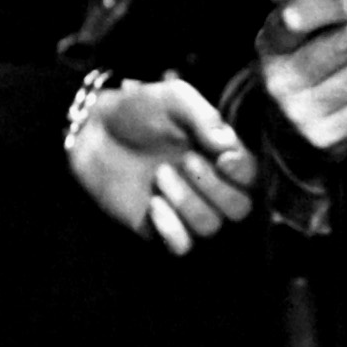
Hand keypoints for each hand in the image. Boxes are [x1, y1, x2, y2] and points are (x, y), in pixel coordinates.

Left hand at [66, 78, 256, 256]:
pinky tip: (152, 204)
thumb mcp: (173, 98)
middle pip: (240, 209)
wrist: (93, 132)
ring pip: (210, 227)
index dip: (244, 172)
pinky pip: (182, 247)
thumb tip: (229, 145)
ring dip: (187, 202)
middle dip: (214, 187)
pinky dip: (171, 229)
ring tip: (159, 175)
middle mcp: (210, 186)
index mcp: (221, 155)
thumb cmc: (137, 111)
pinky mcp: (161, 229)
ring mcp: (186, 210)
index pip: (253, 177)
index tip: (222, 158)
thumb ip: (204, 116)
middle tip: (185, 161)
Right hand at [257, 0, 346, 155]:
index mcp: (268, 48)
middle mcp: (278, 82)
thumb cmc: (301, 67)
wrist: (289, 136)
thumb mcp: (292, 38)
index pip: (297, 16)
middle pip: (342, 43)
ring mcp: (301, 114)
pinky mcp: (327, 138)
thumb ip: (310, 9)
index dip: (332, 6)